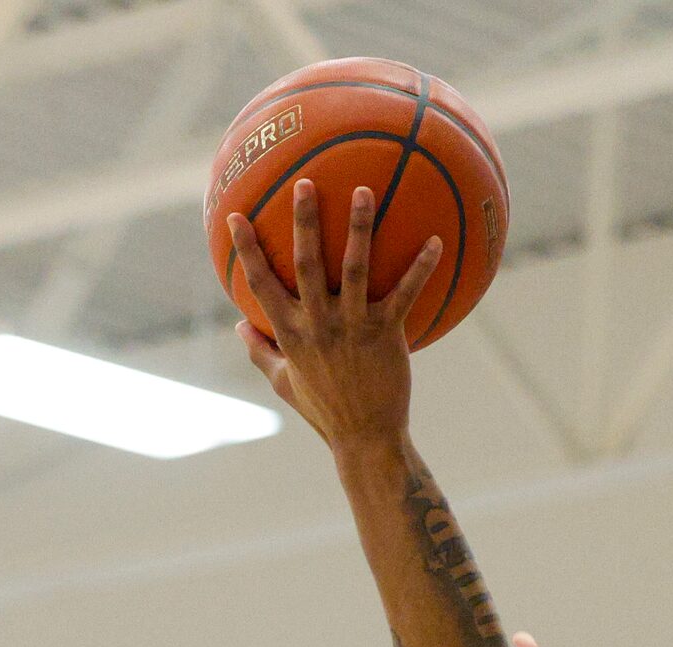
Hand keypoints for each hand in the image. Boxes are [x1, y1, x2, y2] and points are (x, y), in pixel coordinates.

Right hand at [229, 181, 441, 449]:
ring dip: (359, 227)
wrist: (365, 438)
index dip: (247, 250)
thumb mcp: (284, 383)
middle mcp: (319, 325)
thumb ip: (260, 352)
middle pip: (307, 263)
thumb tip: (237, 326)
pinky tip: (436, 241)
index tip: (236, 216)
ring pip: (354, 268)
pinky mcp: (386, 334)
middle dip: (304, 221)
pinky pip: (405, 293)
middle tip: (305, 183)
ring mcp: (353, 327)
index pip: (261, 284)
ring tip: (365, 190)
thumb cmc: (325, 410)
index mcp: (291, 333)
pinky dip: (421, 267)